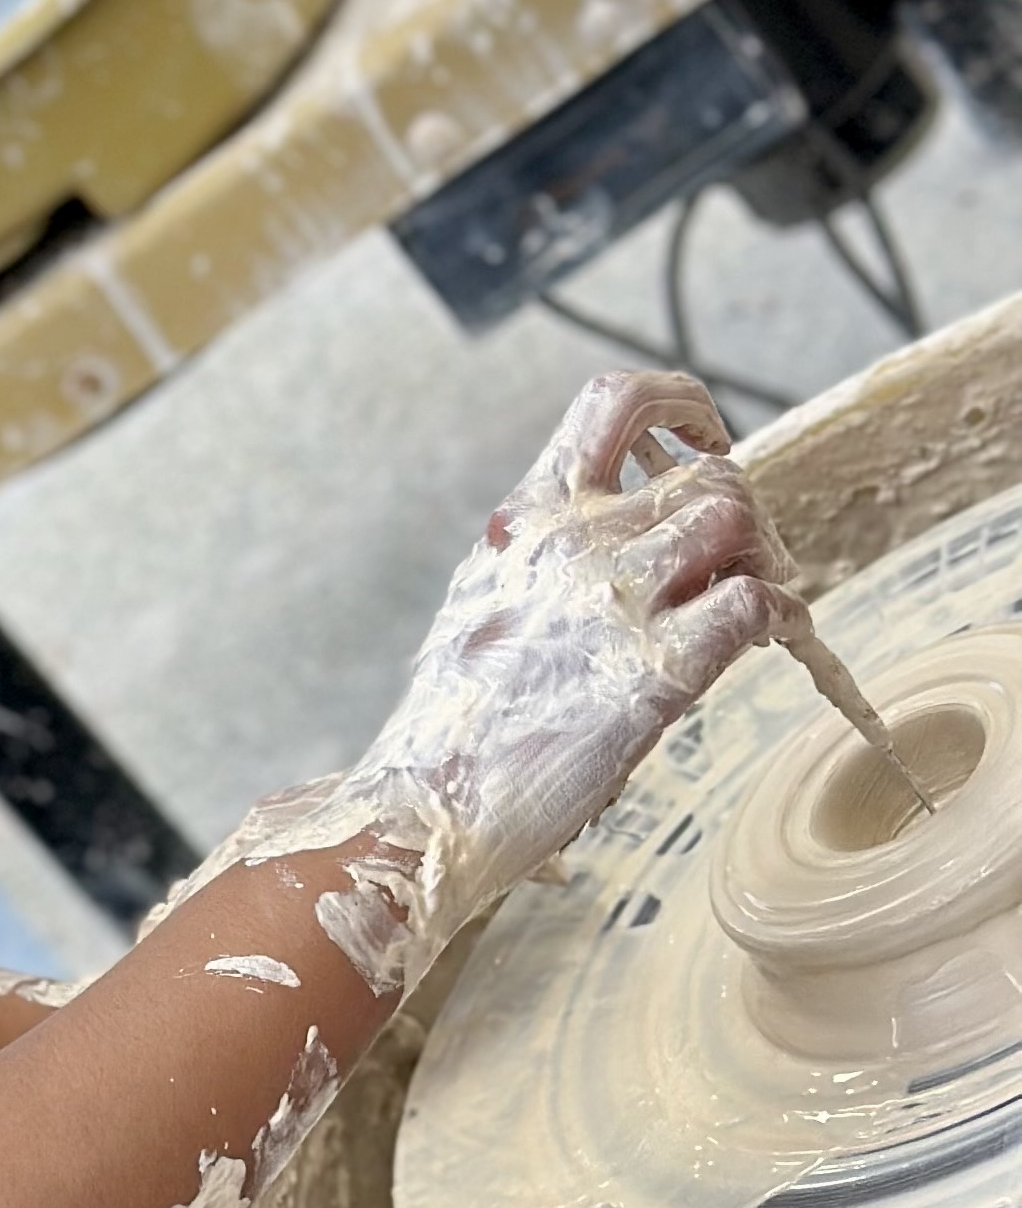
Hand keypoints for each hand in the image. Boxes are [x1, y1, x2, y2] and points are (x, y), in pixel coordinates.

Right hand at [171, 369, 796, 999]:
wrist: (430, 806)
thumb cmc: (452, 724)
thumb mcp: (481, 599)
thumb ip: (540, 552)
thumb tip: (602, 537)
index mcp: (525, 517)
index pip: (616, 402)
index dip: (680, 404)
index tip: (701, 442)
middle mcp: (574, 541)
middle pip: (708, 475)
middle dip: (741, 516)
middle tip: (739, 568)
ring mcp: (617, 599)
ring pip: (737, 519)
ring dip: (762, 559)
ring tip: (748, 605)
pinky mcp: (659, 668)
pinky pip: (756, 603)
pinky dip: (777, 617)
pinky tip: (763, 644)